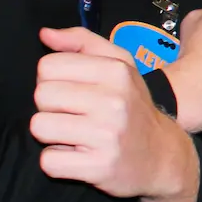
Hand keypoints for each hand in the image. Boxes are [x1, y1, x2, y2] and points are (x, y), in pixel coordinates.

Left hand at [31, 28, 200, 201]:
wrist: (162, 156)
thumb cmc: (132, 106)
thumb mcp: (119, 65)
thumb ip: (82, 42)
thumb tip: (45, 34)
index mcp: (116, 71)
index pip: (48, 66)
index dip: (53, 80)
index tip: (72, 92)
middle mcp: (113, 100)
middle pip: (41, 95)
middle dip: (51, 107)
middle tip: (73, 116)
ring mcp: (107, 135)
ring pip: (39, 127)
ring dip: (51, 135)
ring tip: (75, 136)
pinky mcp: (99, 167)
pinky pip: (49, 162)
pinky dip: (57, 163)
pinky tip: (78, 157)